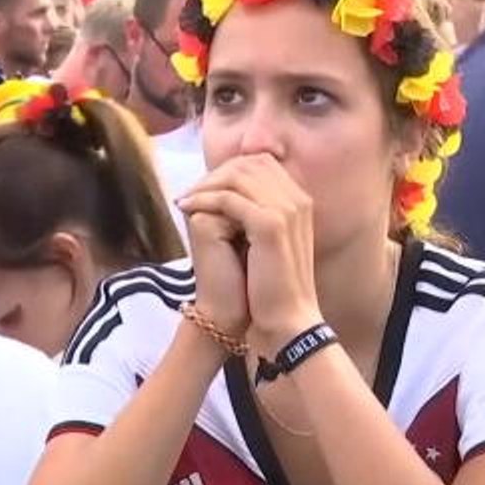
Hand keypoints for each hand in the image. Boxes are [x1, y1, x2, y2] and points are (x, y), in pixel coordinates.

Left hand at [177, 155, 321, 350]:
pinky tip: (186, 209)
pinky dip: (203, 200)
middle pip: (250, 164)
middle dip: (215, 174)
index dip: (230, 170)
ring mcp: (286, 210)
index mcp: (299, 202)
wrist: (286, 320)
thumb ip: (254, 212)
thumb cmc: (272, 286)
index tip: (205, 187)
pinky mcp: (270, 225)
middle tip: (190, 190)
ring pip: (238, 177)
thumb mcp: (266, 242)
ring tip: (185, 199)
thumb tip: (226, 194)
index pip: (261, 164)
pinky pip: (229, 199)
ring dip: (206, 185)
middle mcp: (297, 200)